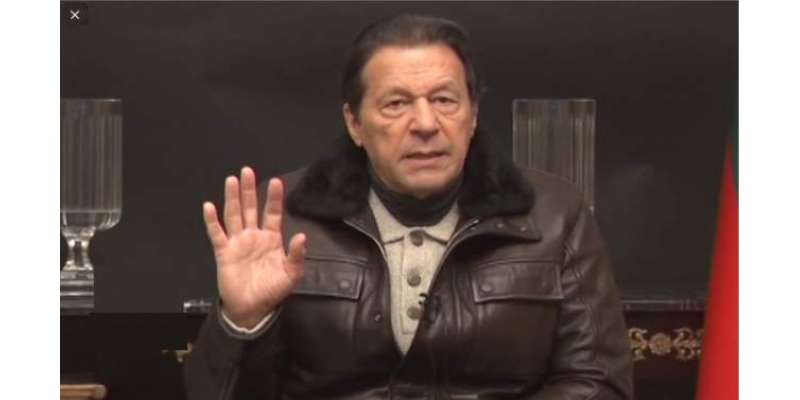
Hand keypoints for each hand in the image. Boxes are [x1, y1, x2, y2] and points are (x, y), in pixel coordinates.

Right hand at [202, 167, 305, 328]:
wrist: (252, 309)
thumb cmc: (272, 291)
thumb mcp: (291, 275)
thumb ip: (297, 255)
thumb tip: (302, 236)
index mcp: (272, 239)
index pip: (273, 213)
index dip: (274, 198)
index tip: (277, 182)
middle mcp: (254, 236)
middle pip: (251, 208)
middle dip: (250, 189)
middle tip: (247, 170)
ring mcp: (238, 242)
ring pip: (234, 215)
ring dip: (233, 198)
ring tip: (232, 180)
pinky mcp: (224, 252)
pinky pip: (217, 234)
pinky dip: (212, 221)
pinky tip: (209, 206)